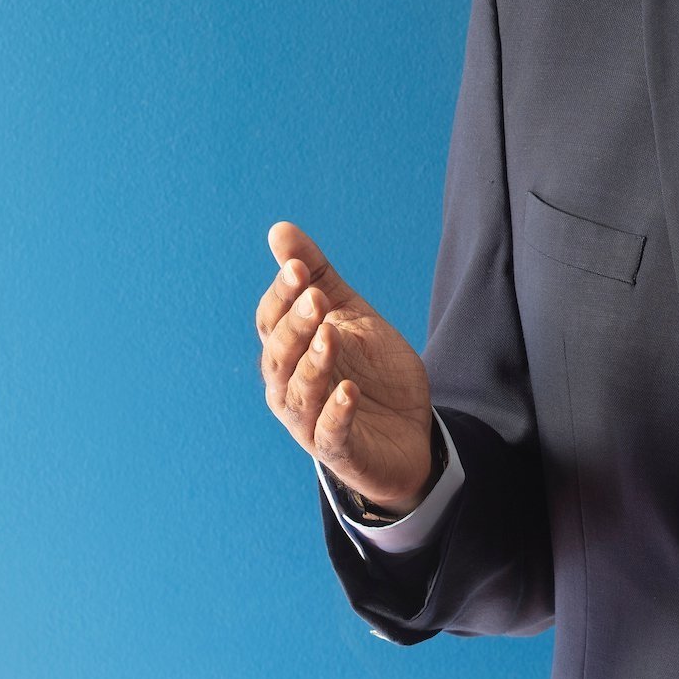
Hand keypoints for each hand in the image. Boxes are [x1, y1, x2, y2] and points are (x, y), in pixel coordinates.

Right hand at [256, 221, 436, 513]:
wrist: (406, 430)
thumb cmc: (368, 370)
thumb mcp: (349, 314)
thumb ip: (317, 275)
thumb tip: (279, 229)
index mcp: (288, 353)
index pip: (272, 320)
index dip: (282, 295)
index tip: (298, 267)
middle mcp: (289, 388)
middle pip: (279, 355)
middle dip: (295, 326)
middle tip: (315, 297)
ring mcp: (311, 422)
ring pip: (299, 393)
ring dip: (313, 364)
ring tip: (330, 336)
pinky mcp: (340, 450)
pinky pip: (331, 433)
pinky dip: (337, 412)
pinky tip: (349, 391)